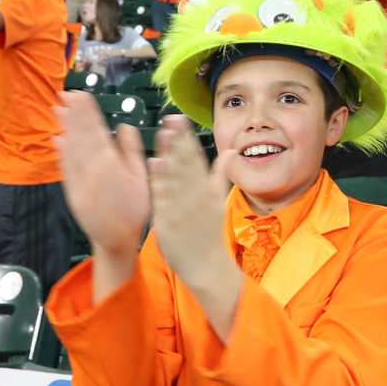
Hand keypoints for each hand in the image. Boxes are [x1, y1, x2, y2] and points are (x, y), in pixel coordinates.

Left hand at [54, 92, 151, 254]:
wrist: (115, 238)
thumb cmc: (134, 209)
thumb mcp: (141, 178)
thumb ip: (131, 151)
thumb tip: (124, 127)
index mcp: (110, 162)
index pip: (96, 129)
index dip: (87, 111)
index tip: (81, 94)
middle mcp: (90, 167)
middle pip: (80, 135)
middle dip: (73, 113)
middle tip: (65, 94)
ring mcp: (78, 178)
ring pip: (70, 147)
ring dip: (64, 127)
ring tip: (58, 109)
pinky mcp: (71, 189)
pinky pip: (65, 165)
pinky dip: (60, 150)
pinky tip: (57, 138)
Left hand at [149, 116, 234, 283]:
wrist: (208, 267)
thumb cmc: (209, 233)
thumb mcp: (218, 200)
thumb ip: (220, 174)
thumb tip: (232, 152)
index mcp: (207, 190)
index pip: (197, 158)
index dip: (187, 138)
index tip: (180, 118)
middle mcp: (196, 196)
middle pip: (186, 163)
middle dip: (178, 140)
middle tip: (171, 118)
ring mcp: (183, 208)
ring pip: (175, 176)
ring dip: (169, 153)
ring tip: (163, 134)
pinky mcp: (169, 221)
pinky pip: (163, 197)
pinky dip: (159, 180)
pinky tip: (154, 163)